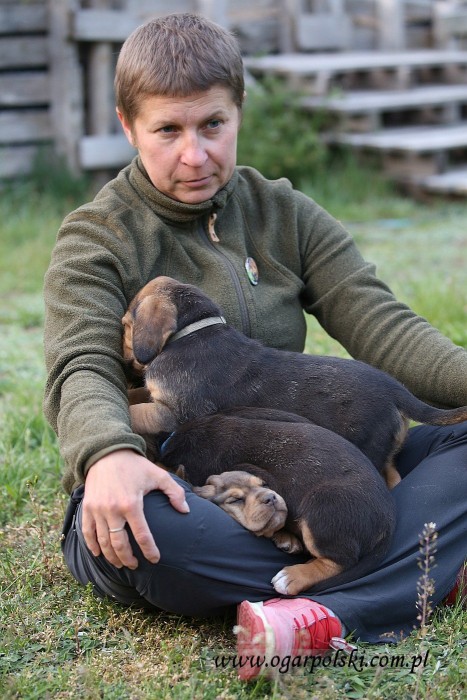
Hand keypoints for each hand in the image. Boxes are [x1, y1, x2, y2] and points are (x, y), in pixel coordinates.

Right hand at [82, 449, 188, 568]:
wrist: (107, 453)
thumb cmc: (135, 465)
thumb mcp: (158, 475)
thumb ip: (174, 492)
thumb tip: (186, 511)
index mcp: (132, 503)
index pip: (142, 536)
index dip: (149, 551)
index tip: (155, 559)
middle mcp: (113, 509)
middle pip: (119, 544)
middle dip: (128, 559)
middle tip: (134, 566)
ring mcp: (98, 510)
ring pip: (103, 542)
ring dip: (111, 556)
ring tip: (120, 563)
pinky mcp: (88, 508)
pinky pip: (88, 533)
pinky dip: (93, 546)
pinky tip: (99, 554)